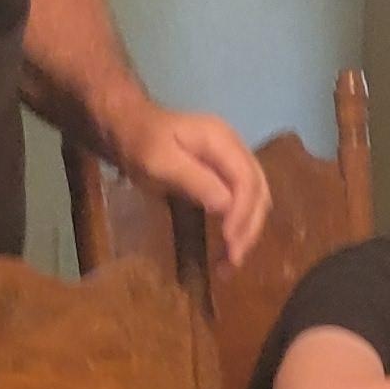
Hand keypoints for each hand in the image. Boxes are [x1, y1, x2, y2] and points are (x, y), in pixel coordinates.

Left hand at [114, 103, 271, 267]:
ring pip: (256, 199)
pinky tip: (229, 247)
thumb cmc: (141, 144)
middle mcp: (235, 148)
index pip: (247, 179)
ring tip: (231, 261)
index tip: (229, 241)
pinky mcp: (226, 175)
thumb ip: (193, 180)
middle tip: (233, 260)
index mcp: (221, 139)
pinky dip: (240, 226)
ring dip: (247, 231)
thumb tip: (226, 206)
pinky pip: (243, 201)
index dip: (242, 212)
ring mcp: (233, 161)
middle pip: (258, 191)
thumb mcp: (160, 161)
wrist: (131, 127)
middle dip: (249, 228)